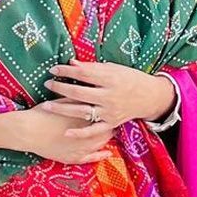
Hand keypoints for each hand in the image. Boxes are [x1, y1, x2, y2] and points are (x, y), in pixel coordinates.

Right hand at [15, 105, 112, 164]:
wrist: (27, 131)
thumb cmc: (42, 114)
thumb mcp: (61, 102)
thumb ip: (77, 98)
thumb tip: (88, 91)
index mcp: (82, 117)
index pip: (102, 115)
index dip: (107, 112)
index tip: (108, 109)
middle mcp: (85, 134)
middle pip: (105, 130)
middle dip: (109, 125)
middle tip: (111, 120)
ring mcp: (80, 148)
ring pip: (101, 144)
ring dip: (106, 138)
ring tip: (109, 133)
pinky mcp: (73, 158)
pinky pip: (92, 158)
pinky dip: (101, 155)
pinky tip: (107, 153)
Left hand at [43, 60, 175, 127]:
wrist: (150, 97)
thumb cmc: (130, 78)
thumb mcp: (114, 68)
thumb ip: (93, 68)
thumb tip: (72, 63)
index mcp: (110, 79)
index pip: (83, 74)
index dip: (66, 71)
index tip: (53, 69)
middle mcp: (109, 96)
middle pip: (79, 93)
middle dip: (60, 88)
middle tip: (47, 84)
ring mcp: (110, 112)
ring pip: (82, 112)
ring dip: (63, 109)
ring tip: (46, 106)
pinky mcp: (111, 124)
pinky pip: (94, 130)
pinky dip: (80, 133)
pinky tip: (66, 132)